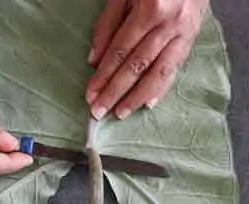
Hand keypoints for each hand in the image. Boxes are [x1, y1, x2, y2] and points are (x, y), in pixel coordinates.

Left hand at [87, 0, 207, 119]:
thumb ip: (108, 24)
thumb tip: (94, 61)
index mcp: (151, 8)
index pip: (121, 51)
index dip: (104, 75)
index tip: (90, 95)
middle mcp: (170, 23)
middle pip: (137, 66)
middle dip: (115, 92)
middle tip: (98, 111)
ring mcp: (185, 31)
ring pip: (159, 72)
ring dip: (137, 97)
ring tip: (120, 113)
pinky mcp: (194, 37)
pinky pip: (176, 68)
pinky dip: (161, 88)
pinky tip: (148, 104)